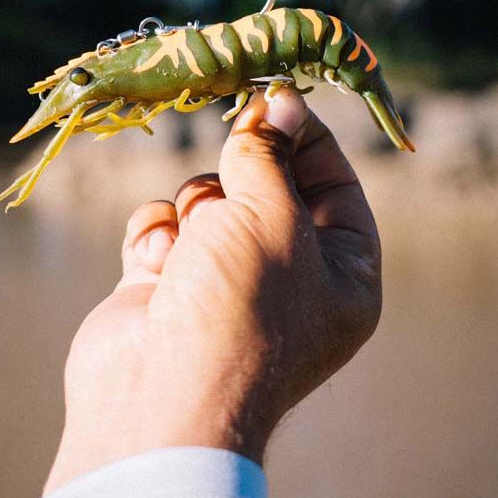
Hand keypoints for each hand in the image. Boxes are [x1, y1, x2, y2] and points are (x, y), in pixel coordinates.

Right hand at [44, 88, 381, 494]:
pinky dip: (157, 234)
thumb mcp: (271, 215)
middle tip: (230, 178)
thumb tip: (275, 102)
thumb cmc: (239, 305)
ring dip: (195, 208)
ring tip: (191, 246)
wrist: (158, 400)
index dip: (302, 134)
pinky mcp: (168, 284)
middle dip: (239, 174)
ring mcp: (225, 281)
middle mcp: (289, 276)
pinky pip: (165, 226)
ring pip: (209, 197)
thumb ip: (267, 153)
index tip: (271, 96)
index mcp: (342, 270)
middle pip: (266, 182)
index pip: (333, 179)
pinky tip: (155, 263)